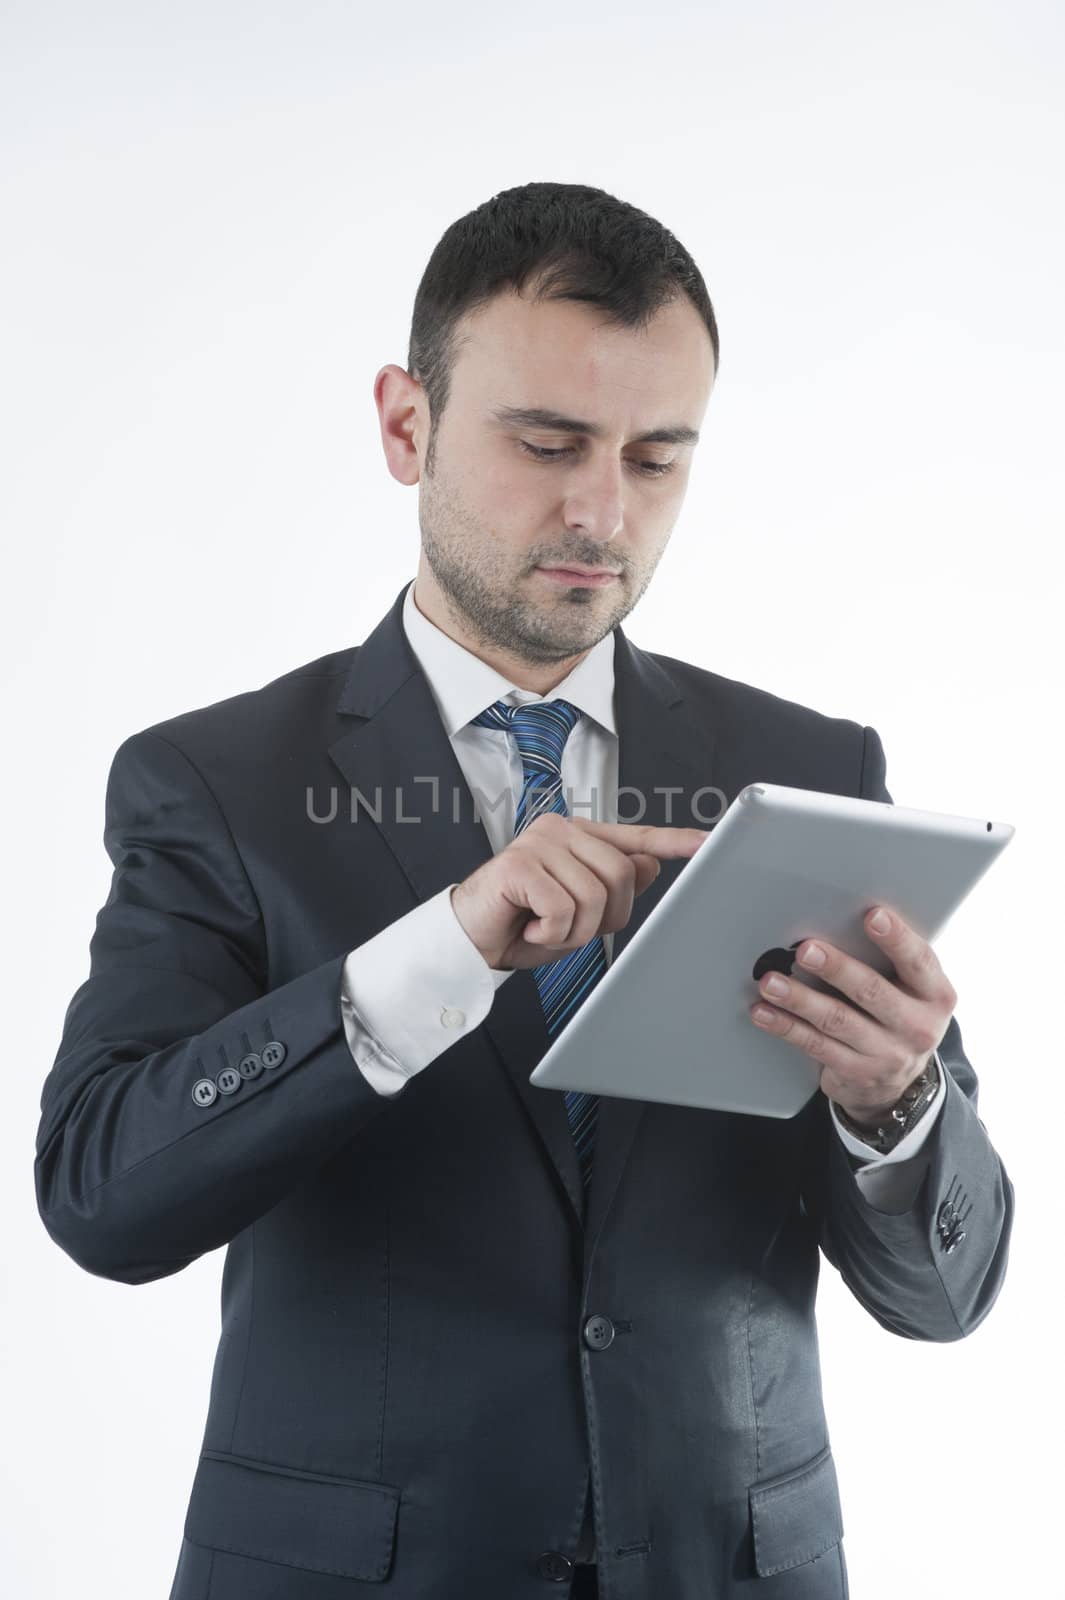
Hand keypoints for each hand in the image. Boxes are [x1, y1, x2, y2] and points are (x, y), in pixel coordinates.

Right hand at [451, 812, 707, 971]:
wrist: (468, 943)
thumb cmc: (520, 925)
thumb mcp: (578, 913)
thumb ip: (612, 886)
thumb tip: (648, 864)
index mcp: (577, 837)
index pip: (634, 837)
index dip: (673, 842)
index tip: (708, 842)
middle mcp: (558, 830)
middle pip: (622, 874)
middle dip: (603, 916)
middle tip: (566, 927)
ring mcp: (538, 843)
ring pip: (595, 895)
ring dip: (573, 930)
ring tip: (543, 927)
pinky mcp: (519, 864)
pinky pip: (564, 908)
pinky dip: (551, 933)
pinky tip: (529, 927)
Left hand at [748, 906, 955, 1124]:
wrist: (898, 1082)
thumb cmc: (898, 1014)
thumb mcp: (912, 991)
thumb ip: (890, 961)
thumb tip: (838, 920)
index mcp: (935, 995)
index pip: (919, 961)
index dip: (897, 938)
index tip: (873, 915)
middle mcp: (917, 1026)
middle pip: (872, 991)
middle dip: (836, 968)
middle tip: (806, 950)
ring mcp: (888, 1054)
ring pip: (837, 1020)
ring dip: (799, 999)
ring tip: (771, 982)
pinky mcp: (857, 1073)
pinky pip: (816, 1045)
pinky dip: (786, 1026)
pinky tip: (764, 1012)